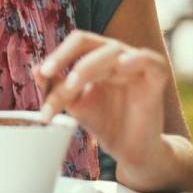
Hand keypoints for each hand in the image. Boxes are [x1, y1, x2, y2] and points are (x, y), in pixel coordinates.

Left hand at [34, 31, 169, 166]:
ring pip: (112, 51)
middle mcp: (117, 55)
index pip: (77, 43)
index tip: (42, 73)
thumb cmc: (104, 122)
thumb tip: (35, 69)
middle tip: (49, 76)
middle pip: (90, 43)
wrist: (130, 150)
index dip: (59, 54)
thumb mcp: (74, 104)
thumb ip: (56, 87)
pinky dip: (137, 59)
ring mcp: (137, 64)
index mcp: (98, 57)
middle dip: (66, 59)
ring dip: (88, 66)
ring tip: (72, 84)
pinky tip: (122, 65)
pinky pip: (150, 60)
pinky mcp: (156, 78)